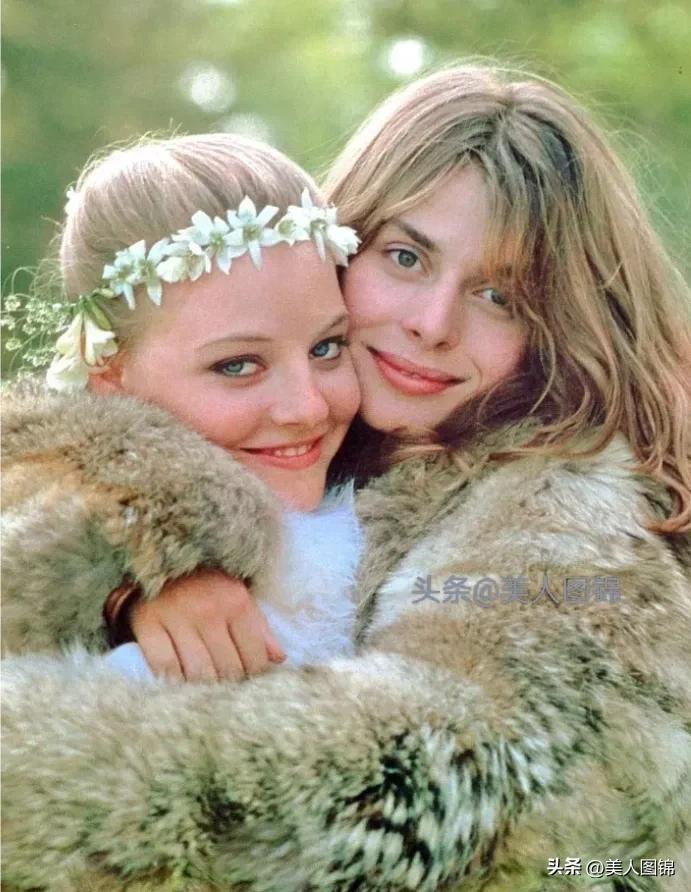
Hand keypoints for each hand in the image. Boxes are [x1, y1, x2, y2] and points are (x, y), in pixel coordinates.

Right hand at [128, 570, 285, 681]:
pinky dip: (172, 680)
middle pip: (227, 669)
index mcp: (237, 602)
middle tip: (223, 684)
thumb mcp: (238, 596)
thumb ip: (259, 628)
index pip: (254, 657)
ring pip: (197, 673)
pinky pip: (165, 667)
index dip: (253, 675)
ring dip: (201, 687)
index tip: (247, 678)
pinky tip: (178, 678)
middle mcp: (209, 609)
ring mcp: (177, 617)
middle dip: (227, 683)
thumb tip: (279, 659)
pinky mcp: (148, 623)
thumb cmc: (206, 584)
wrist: (158, 559)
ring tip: (203, 687)